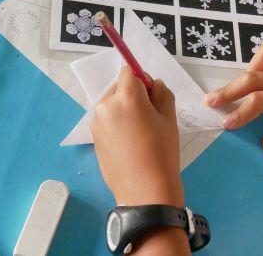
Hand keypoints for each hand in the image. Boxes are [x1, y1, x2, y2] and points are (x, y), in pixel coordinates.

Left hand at [91, 67, 183, 206]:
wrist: (145, 190)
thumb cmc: (161, 151)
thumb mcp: (170, 117)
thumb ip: (161, 92)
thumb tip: (152, 85)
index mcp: (126, 97)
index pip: (128, 71)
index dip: (143, 79)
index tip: (152, 96)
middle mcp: (106, 106)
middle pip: (119, 87)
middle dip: (133, 95)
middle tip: (149, 118)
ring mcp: (97, 123)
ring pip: (112, 104)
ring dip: (124, 110)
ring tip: (139, 134)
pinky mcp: (93, 138)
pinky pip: (107, 121)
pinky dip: (117, 124)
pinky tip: (129, 144)